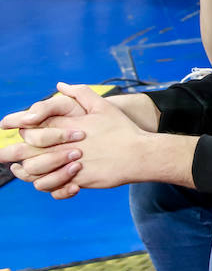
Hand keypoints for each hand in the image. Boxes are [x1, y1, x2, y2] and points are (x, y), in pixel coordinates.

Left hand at [6, 84, 155, 196]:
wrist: (139, 154)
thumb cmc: (122, 130)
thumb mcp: (103, 107)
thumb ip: (80, 93)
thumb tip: (60, 85)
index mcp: (66, 126)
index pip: (31, 127)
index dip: (18, 127)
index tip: (7, 128)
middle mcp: (63, 146)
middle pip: (25, 151)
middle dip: (8, 153)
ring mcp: (68, 164)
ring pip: (35, 172)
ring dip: (25, 172)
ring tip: (19, 170)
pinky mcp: (76, 180)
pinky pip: (52, 186)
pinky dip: (46, 185)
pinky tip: (45, 181)